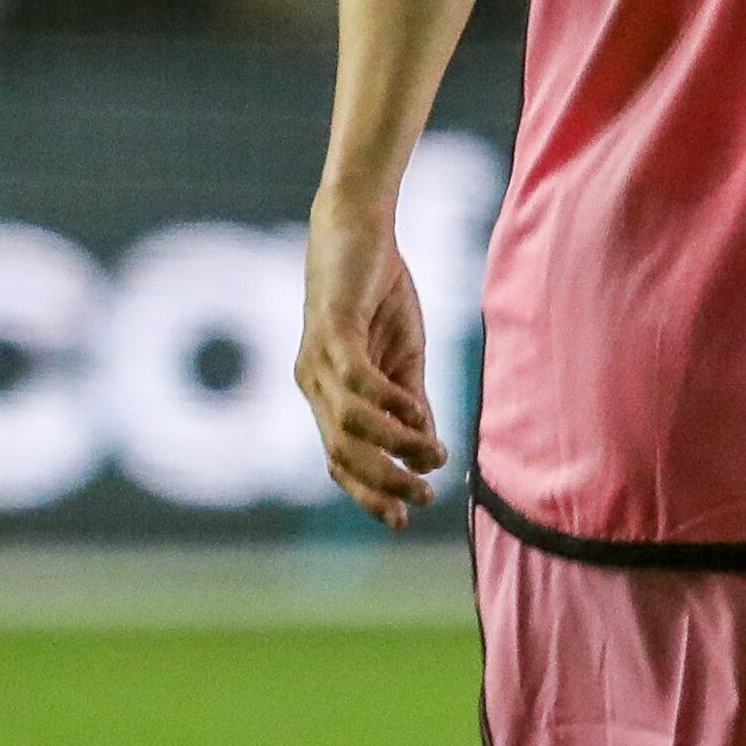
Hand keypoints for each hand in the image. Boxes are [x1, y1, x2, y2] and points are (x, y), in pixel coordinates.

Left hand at [296, 191, 444, 523]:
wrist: (360, 225)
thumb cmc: (378, 290)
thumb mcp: (404, 356)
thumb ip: (411, 403)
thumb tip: (425, 453)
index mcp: (325, 395)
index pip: (339, 459)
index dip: (367, 493)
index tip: (403, 519)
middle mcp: (312, 383)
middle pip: (340, 453)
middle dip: (381, 483)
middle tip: (423, 497)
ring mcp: (318, 358)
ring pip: (349, 424)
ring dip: (392, 447)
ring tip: (432, 456)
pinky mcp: (332, 327)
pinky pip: (356, 381)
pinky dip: (386, 403)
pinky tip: (416, 413)